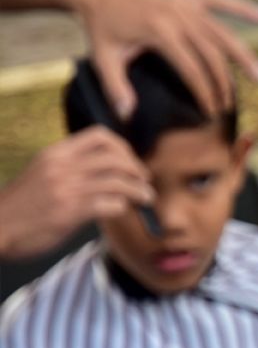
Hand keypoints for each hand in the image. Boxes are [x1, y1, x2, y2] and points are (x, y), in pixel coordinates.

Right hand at [0, 127, 152, 259]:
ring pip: (118, 181)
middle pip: (115, 157)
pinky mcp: (70, 211)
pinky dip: (122, 206)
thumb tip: (108, 171)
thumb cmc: (22, 204)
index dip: (123, 147)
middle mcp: (62, 166)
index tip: (130, 161)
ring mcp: (67, 188)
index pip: (99, 135)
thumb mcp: (43, 173)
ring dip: (138, 190)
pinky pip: (110, 204)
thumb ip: (71, 167)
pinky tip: (121, 211)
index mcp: (56, 153)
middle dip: (136, 168)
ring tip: (146, 198)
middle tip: (144, 181)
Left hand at [75, 0, 257, 118]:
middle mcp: (177, 14)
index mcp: (158, 31)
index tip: (212, 112)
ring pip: (222, 31)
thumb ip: (115, 87)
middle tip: (231, 105)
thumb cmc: (101, 29)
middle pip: (212, 52)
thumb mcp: (103, 59)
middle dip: (224, 82)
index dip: (204, 91)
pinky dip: (241, 7)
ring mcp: (185, 2)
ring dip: (244, 55)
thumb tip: (126, 115)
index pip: (191, 67)